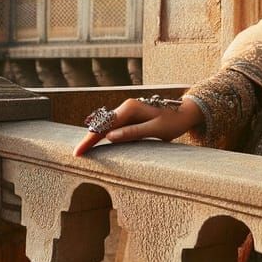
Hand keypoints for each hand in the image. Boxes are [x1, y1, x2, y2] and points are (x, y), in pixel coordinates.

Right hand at [73, 96, 202, 155]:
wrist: (185, 113)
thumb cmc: (172, 121)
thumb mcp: (155, 129)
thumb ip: (132, 132)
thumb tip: (110, 138)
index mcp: (130, 108)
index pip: (105, 126)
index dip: (90, 139)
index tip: (79, 152)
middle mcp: (126, 107)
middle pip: (102, 125)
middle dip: (88, 139)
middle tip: (76, 154)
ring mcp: (127, 111)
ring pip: (106, 126)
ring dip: (95, 137)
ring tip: (82, 150)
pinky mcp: (130, 117)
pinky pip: (114, 127)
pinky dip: (104, 135)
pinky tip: (96, 142)